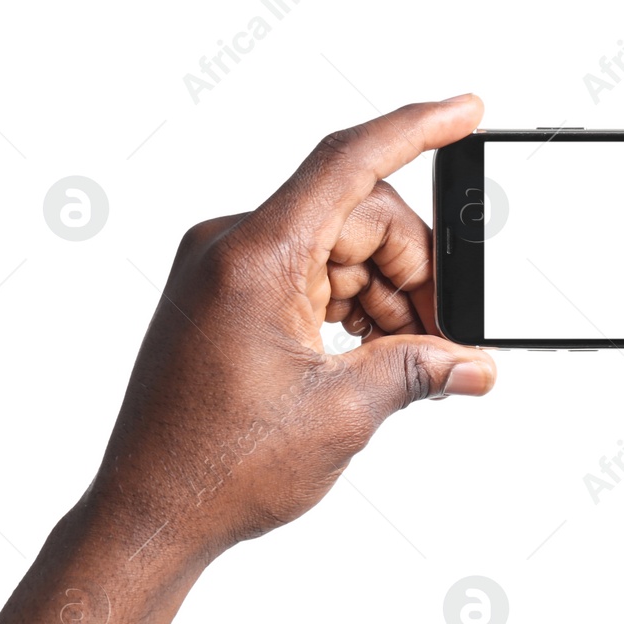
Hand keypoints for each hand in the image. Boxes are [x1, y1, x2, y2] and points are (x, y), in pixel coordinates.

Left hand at [91, 97, 496, 561]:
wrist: (150, 512)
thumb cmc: (216, 466)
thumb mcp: (342, 413)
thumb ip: (418, 372)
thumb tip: (474, 364)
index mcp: (254, 257)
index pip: (348, 162)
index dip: (416, 130)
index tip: (466, 112)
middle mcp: (233, 247)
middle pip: (358, 216)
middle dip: (414, 268)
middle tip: (442, 337)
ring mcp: (225, 270)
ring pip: (340, 247)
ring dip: (386, 295)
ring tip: (405, 360)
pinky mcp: (226, 295)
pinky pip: (310, 271)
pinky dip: (351, 304)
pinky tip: (370, 352)